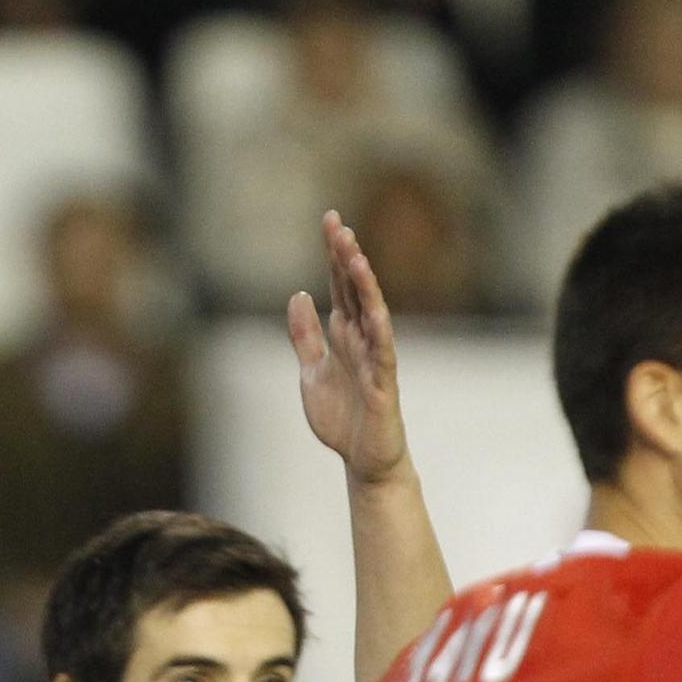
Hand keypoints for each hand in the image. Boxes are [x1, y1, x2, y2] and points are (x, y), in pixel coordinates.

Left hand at [290, 210, 409, 487]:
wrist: (362, 461)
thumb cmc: (341, 418)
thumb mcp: (311, 372)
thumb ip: (305, 336)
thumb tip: (298, 294)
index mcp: (344, 335)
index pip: (340, 286)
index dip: (334, 254)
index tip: (329, 219)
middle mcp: (362, 340)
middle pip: (355, 291)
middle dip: (346, 258)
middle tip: (337, 225)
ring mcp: (375, 359)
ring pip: (371, 312)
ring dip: (364, 284)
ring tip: (353, 254)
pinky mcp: (384, 383)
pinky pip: (383, 350)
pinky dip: (378, 327)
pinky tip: (372, 306)